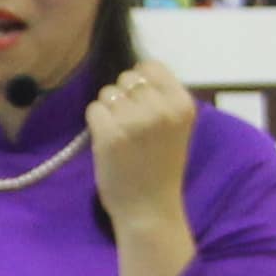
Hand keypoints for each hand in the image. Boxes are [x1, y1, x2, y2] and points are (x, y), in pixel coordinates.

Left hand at [85, 61, 199, 220]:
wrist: (150, 209)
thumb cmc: (161, 168)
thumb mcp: (176, 127)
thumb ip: (161, 98)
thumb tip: (135, 71)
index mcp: (182, 104)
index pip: (151, 66)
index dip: (140, 80)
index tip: (141, 102)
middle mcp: (160, 109)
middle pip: (127, 78)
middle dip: (123, 97)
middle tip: (131, 125)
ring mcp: (134, 121)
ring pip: (108, 92)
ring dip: (109, 110)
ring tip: (122, 135)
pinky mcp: (109, 134)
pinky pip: (94, 109)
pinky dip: (96, 124)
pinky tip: (109, 142)